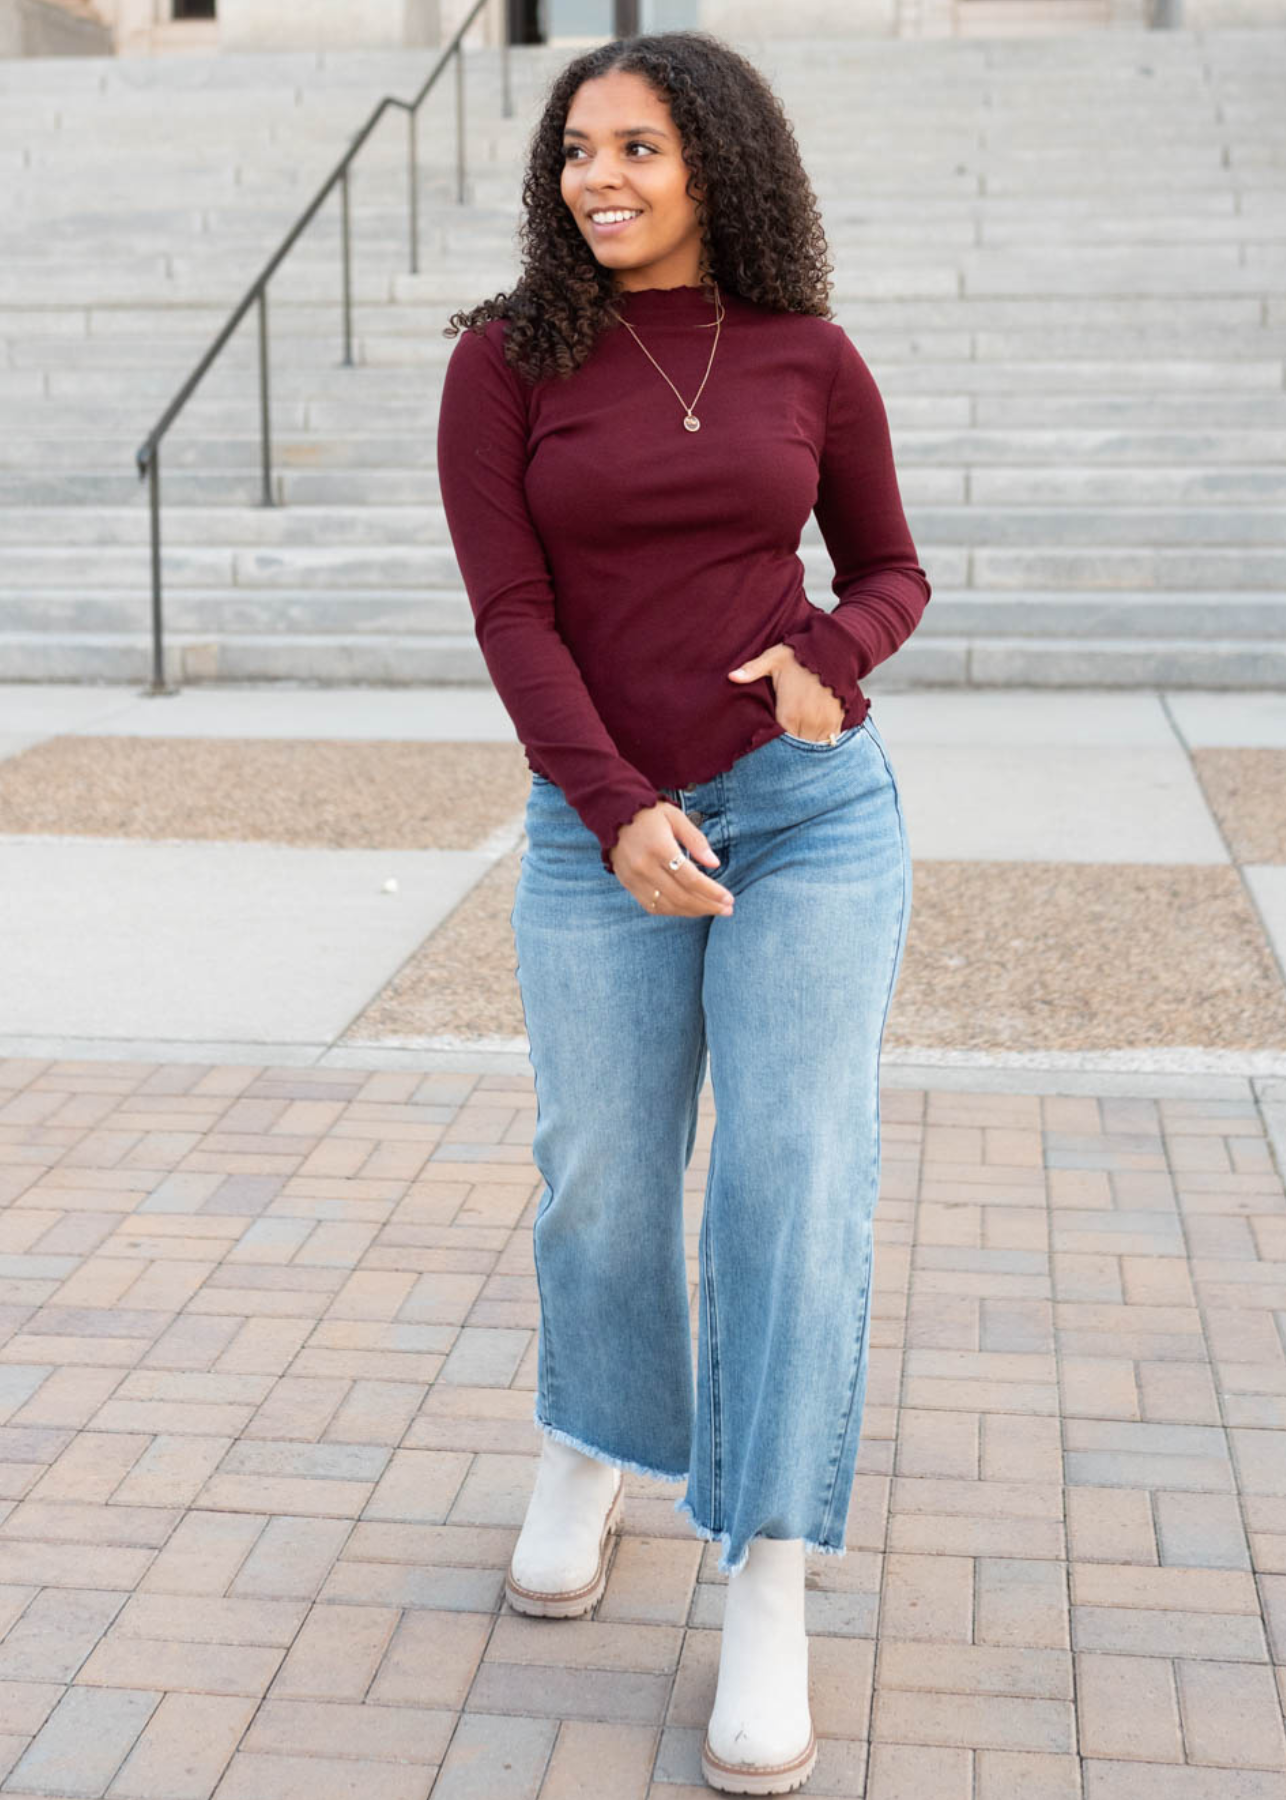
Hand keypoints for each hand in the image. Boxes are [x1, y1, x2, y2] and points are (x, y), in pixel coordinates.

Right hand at [609, 801, 734, 917]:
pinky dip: (673, 911)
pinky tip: (689, 908)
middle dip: (707, 906)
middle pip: (681, 896)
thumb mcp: (676, 817)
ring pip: (668, 906)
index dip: (712, 892)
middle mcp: (644, 867)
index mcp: (659, 848)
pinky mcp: (628, 884)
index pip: (690, 879)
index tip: (729, 898)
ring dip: (693, 912)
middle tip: (727, 909)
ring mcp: (634, 878)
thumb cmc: (649, 814)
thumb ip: (696, 841)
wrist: (612, 814)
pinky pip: (652, 907)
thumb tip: (715, 864)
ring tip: (712, 910)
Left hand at [728, 643, 844, 740]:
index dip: (773, 745)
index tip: (770, 741)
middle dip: (788, 750)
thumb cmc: (801, 655)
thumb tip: (731, 677)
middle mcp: (807, 722)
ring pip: (811, 748)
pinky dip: (821, 742)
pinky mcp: (836, 721)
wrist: (834, 649)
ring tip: (796, 745)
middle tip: (780, 748)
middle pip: (795, 749)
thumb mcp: (774, 659)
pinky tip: (812, 737)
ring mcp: (824, 723)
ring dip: (804, 747)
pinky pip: (828, 741)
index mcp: (788, 713)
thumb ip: (752, 670)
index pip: (778, 742)